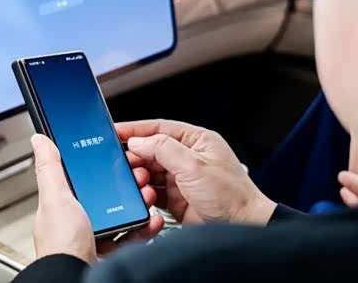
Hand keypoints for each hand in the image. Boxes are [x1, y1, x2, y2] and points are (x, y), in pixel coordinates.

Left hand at [30, 134, 163, 262]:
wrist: (77, 279)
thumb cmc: (61, 245)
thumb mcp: (56, 199)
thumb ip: (50, 169)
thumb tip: (40, 140)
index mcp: (60, 205)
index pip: (79, 179)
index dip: (98, 168)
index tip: (116, 159)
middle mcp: (75, 222)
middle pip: (104, 196)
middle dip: (125, 186)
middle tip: (138, 178)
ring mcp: (92, 238)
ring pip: (120, 215)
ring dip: (138, 205)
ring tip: (147, 197)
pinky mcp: (109, 254)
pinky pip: (130, 237)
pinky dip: (143, 228)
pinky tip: (150, 221)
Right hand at [117, 119, 275, 224]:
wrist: (242, 227)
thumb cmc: (231, 195)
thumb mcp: (194, 166)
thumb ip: (163, 149)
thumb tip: (138, 141)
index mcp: (196, 141)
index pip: (159, 128)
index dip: (135, 129)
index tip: (115, 131)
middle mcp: (187, 157)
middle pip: (151, 150)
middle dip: (136, 157)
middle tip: (123, 163)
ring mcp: (181, 179)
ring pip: (149, 172)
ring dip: (139, 177)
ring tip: (138, 183)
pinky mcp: (176, 199)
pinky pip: (152, 192)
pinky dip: (144, 194)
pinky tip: (143, 196)